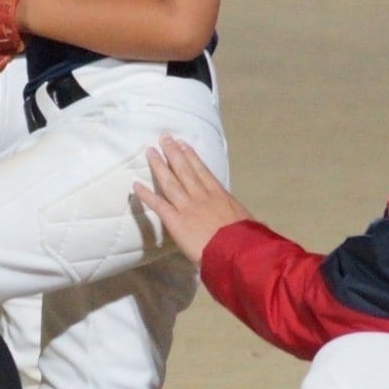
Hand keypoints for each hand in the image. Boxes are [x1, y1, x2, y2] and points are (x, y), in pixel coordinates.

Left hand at [133, 135, 250, 265]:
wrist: (237, 251)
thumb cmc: (246, 238)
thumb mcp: (246, 220)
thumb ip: (239, 217)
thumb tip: (252, 222)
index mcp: (220, 195)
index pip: (202, 171)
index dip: (191, 156)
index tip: (183, 144)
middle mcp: (202, 196)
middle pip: (184, 169)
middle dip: (173, 152)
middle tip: (164, 137)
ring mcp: (188, 207)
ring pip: (170, 181)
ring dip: (159, 165)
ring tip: (150, 151)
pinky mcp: (176, 221)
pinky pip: (159, 205)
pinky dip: (146, 195)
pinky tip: (136, 185)